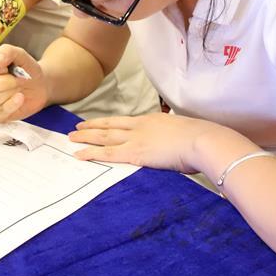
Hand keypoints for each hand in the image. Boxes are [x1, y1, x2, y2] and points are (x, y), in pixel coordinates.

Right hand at [0, 44, 47, 122]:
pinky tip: (20, 97)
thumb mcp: (18, 54)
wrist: (38, 84)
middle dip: (1, 82)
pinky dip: (11, 105)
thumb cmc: (24, 68)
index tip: (2, 67)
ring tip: (18, 87)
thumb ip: (6, 52)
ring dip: (7, 93)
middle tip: (16, 78)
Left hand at [69, 112, 214, 172]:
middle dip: (92, 128)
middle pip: (110, 126)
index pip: (125, 121)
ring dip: (86, 138)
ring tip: (72, 139)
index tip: (97, 123)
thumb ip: (174, 137)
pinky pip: (107, 154)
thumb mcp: (185, 133)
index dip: (108, 122)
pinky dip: (91, 154)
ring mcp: (136, 138)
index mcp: (153, 120)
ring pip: (104, 137)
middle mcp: (140, 126)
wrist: (203, 140)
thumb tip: (177, 143)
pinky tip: (79, 155)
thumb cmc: (201, 139)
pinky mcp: (135, 153)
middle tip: (76, 129)